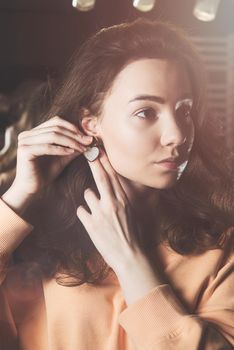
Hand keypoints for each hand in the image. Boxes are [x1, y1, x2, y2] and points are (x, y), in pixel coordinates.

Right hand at [13, 116, 92, 195]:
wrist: (31, 189)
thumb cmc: (45, 174)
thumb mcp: (62, 158)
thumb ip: (72, 147)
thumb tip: (88, 140)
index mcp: (34, 132)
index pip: (56, 122)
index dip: (73, 127)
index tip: (87, 137)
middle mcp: (27, 134)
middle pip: (55, 127)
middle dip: (74, 135)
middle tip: (87, 142)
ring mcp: (24, 142)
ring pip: (52, 136)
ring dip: (70, 142)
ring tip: (81, 148)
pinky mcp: (24, 151)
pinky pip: (47, 147)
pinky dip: (60, 149)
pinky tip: (71, 152)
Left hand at [76, 149, 142, 271]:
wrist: (130, 257)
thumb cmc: (132, 235)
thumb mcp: (130, 213)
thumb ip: (120, 199)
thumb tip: (112, 187)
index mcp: (123, 200)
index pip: (113, 176)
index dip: (105, 162)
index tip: (99, 150)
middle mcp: (111, 204)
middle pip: (100, 177)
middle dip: (94, 162)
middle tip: (87, 151)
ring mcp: (100, 214)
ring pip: (88, 193)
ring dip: (90, 198)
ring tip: (97, 209)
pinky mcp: (91, 225)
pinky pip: (81, 210)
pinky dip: (84, 212)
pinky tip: (90, 219)